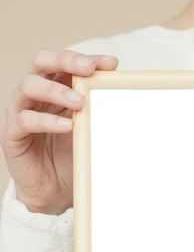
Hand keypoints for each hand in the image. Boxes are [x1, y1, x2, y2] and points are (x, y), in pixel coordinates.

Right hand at [0, 48, 117, 215]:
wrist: (53, 193)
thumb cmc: (69, 157)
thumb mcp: (88, 131)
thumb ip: (97, 112)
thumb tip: (123, 95)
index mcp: (53, 88)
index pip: (65, 63)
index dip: (86, 59)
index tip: (111, 64)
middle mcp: (34, 95)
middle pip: (41, 61)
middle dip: (66, 60)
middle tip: (89, 70)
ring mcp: (20, 112)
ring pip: (29, 85)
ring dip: (56, 90)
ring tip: (80, 102)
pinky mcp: (12, 134)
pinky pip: (24, 120)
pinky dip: (46, 121)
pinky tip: (65, 126)